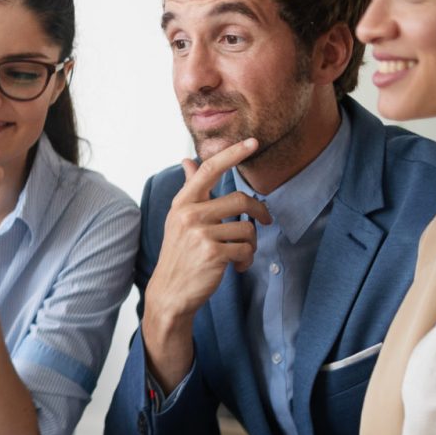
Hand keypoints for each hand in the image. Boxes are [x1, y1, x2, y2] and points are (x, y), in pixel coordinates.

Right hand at [144, 138, 270, 320]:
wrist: (170, 292)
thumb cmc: (179, 254)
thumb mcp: (179, 219)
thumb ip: (189, 189)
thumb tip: (187, 160)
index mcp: (182, 203)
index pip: (209, 170)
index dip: (232, 154)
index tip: (252, 142)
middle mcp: (188, 214)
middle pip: (240, 200)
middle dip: (259, 211)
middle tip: (266, 221)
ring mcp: (199, 233)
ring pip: (247, 228)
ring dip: (250, 244)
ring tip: (238, 255)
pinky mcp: (212, 253)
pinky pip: (245, 249)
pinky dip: (246, 260)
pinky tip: (235, 267)